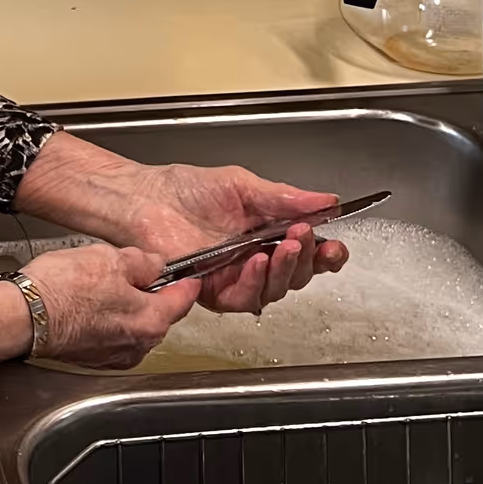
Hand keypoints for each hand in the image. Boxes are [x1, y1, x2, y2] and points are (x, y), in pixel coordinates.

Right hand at [22, 242, 200, 369]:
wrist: (22, 316)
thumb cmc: (62, 291)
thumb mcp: (109, 259)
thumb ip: (142, 262)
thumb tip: (155, 264)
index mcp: (151, 321)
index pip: (184, 299)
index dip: (185, 281)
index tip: (186, 274)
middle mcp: (138, 346)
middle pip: (158, 314)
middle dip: (149, 293)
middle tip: (129, 271)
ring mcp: (114, 356)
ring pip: (133, 326)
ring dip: (125, 308)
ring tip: (99, 285)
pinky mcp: (92, 359)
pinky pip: (110, 336)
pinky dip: (105, 321)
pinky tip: (86, 304)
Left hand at [120, 162, 348, 313]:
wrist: (146, 196)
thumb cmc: (186, 189)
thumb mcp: (243, 185)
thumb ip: (284, 198)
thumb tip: (327, 201)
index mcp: (267, 234)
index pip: (307, 252)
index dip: (326, 255)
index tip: (336, 246)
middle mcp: (255, 260)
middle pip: (296, 275)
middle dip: (307, 259)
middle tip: (303, 236)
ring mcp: (234, 277)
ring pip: (274, 290)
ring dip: (285, 271)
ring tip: (285, 247)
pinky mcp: (211, 290)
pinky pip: (241, 298)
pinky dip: (254, 282)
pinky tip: (257, 262)